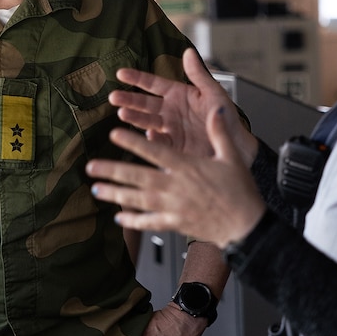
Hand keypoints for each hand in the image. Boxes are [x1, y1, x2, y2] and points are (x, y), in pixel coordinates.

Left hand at [88, 105, 265, 247]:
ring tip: (96, 189)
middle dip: (113, 170)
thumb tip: (216, 110)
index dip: (133, 142)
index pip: (155, 151)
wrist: (246, 225)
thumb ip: (219, 133)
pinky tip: (119, 218)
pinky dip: (133, 220)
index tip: (114, 134)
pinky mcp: (175, 224)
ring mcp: (173, 207)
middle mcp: (176, 187)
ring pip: (138, 199)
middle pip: (138, 176)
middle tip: (91, 167)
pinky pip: (149, 222)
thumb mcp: (231, 157)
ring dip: (115, 194)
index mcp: (188, 167)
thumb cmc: (240, 192)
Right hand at [111, 48, 257, 163]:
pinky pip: (159, 141)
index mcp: (178, 94)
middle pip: (144, 103)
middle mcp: (170, 110)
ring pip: (146, 121)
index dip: (137, 79)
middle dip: (128, 100)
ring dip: (134, 118)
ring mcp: (170, 128)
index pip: (153, 84)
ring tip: (123, 114)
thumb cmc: (226, 117)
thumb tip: (188, 52)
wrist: (235, 145)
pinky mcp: (173, 146)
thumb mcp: (213, 92)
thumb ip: (198, 74)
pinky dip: (152, 139)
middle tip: (114, 98)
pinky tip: (148, 135)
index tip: (121, 73)